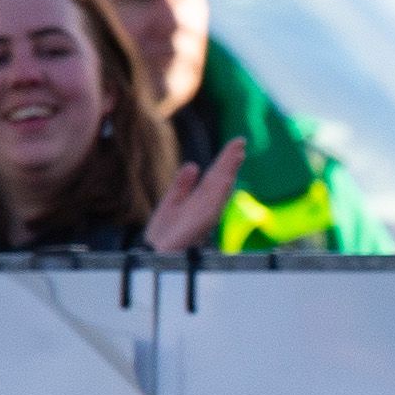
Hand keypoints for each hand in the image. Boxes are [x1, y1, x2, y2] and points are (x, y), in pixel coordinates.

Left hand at [146, 136, 246, 252]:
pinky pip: (212, 206)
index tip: (236, 144)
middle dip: (230, 161)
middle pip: (220, 179)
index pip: (214, 176)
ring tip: (237, 153)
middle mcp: (205, 206)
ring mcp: (204, 214)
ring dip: (229, 171)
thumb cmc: (163, 233)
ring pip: (219, 189)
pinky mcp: (199, 224)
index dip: (224, 160)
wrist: (154, 253)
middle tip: (240, 141)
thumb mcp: (171, 202)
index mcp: (198, 200)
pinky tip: (226, 179)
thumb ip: (182, 185)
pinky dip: (220, 192)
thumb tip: (194, 164)